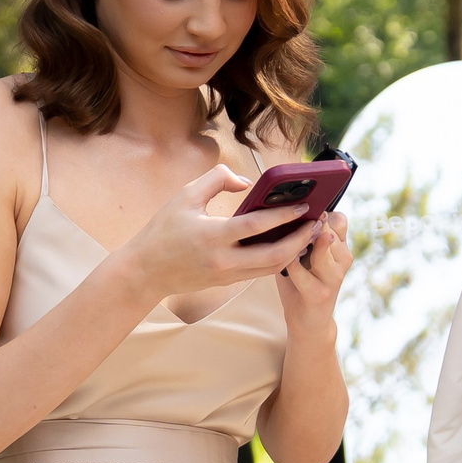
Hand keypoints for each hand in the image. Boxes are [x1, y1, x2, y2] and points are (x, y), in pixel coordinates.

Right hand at [109, 162, 321, 303]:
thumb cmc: (163, 229)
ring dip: (295, 252)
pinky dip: (280, 259)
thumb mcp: (185, 195)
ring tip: (309, 233)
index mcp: (212, 236)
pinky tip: (289, 244)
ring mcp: (227, 275)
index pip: (257, 226)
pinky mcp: (228, 282)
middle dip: (300, 240)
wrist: (144, 272)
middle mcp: (223, 261)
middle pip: (274, 256)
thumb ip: (217, 179)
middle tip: (317, 222)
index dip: (284, 215)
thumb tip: (248, 182)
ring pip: (272, 269)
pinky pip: (261, 272)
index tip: (304, 204)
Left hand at [275, 212, 350, 337]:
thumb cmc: (301, 283)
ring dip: (302, 240)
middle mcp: (343, 259)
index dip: (322, 213)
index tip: (303, 211)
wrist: (308, 321)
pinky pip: (301, 269)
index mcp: (340, 247)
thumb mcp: (303, 255)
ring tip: (289, 240)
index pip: (340, 219)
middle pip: (330, 228)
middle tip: (291, 221)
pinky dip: (289, 263)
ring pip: (321, 245)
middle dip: (309, 224)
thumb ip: (299, 235)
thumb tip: (280, 210)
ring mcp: (335, 276)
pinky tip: (282, 262)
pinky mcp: (320, 292)